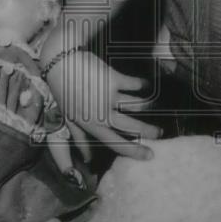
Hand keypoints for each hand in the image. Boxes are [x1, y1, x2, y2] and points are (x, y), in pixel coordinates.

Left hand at [45, 50, 159, 160]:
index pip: (117, 143)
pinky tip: (147, 85)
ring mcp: (109, 96)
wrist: (60, 62)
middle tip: (160, 133)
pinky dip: (145, 85)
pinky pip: (137, 85)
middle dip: (150, 132)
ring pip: (139, 105)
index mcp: (91, 126)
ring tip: (156, 106)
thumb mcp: (69, 118)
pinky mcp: (114, 78)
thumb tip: (87, 159)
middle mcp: (102, 114)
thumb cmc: (64, 92)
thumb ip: (80, 139)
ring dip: (149, 106)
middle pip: (134, 128)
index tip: (150, 155)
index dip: (135, 151)